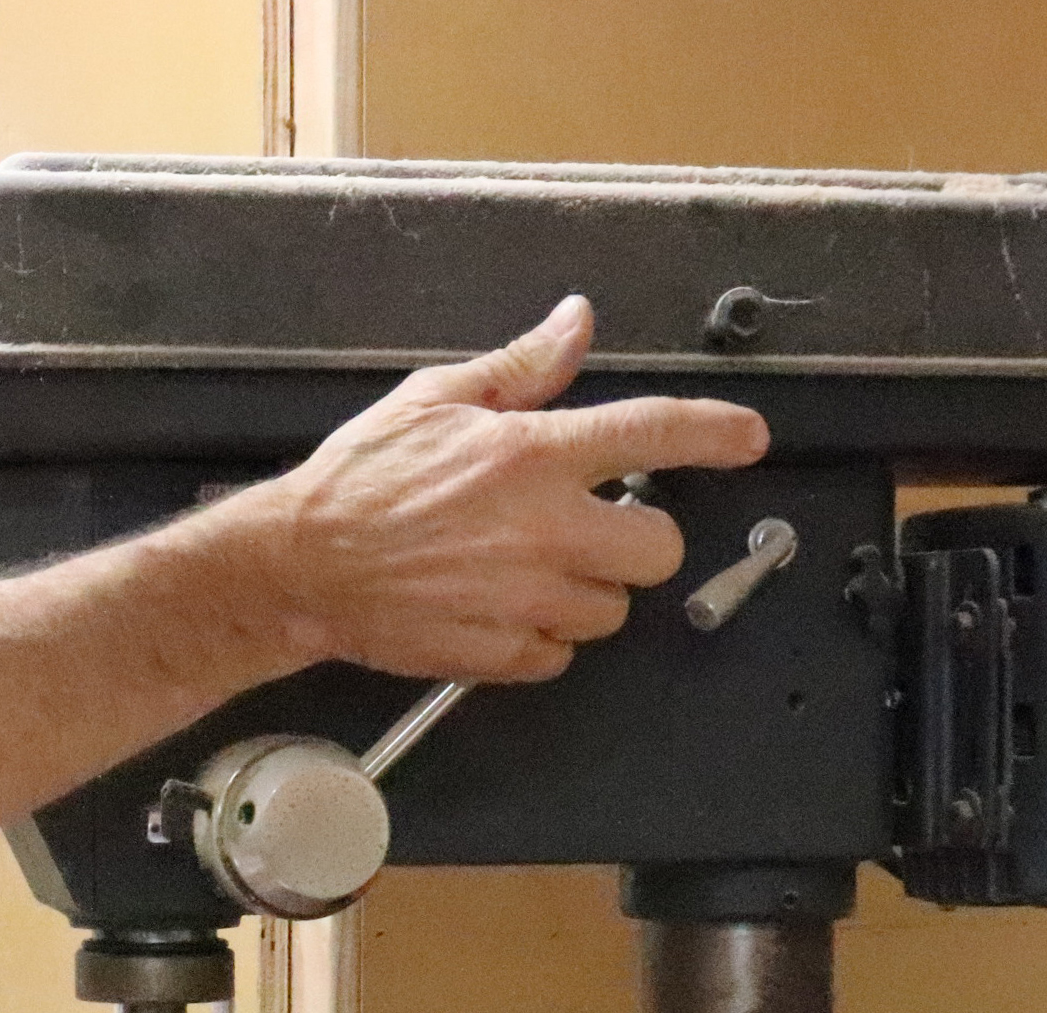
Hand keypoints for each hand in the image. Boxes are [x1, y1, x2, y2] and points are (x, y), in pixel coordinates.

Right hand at [189, 294, 768, 682]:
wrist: (297, 567)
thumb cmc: (357, 482)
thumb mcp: (433, 399)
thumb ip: (521, 367)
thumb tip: (575, 323)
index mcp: (532, 456)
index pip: (653, 435)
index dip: (715, 435)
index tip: (749, 439)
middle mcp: (543, 530)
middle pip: (658, 550)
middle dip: (636, 542)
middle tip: (591, 531)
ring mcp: (525, 600)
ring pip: (611, 611)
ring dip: (585, 595)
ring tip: (526, 574)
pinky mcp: (500, 653)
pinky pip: (558, 656)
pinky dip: (539, 640)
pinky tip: (497, 611)